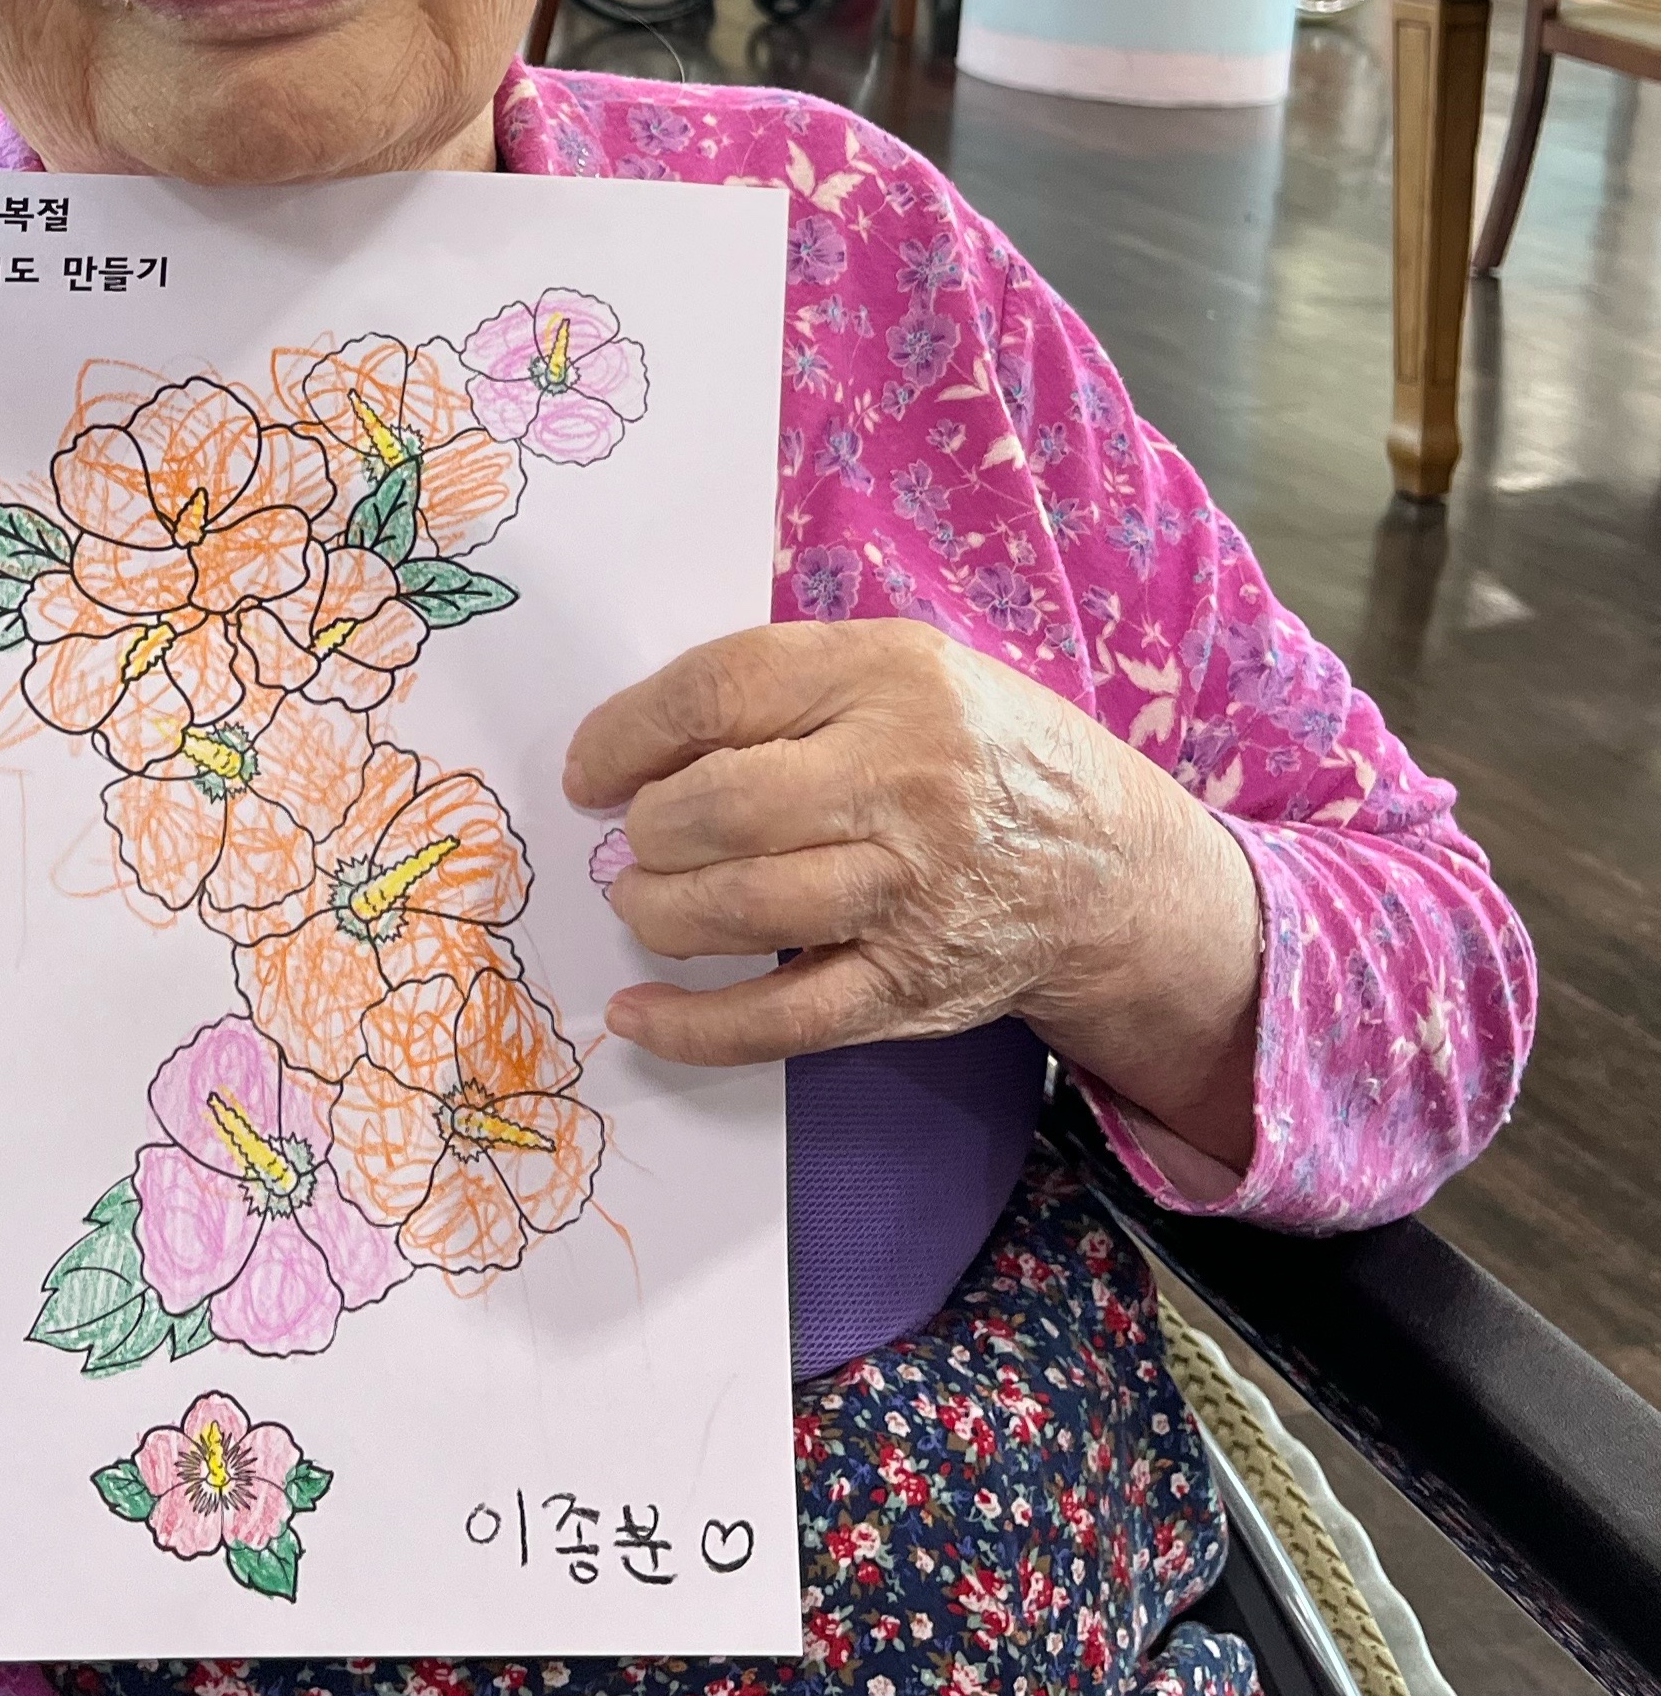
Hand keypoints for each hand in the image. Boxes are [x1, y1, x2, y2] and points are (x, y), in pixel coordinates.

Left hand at [562, 620, 1261, 1171]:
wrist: (1105, 866)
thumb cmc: (967, 752)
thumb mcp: (893, 669)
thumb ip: (774, 687)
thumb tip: (627, 749)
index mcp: (888, 679)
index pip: (720, 690)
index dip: (627, 732)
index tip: (589, 769)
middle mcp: (902, 782)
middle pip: (720, 806)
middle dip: (646, 829)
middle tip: (632, 839)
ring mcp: (907, 894)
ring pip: (738, 910)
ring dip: (657, 911)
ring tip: (643, 900)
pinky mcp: (907, 987)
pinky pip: (780, 1020)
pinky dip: (693, 1026)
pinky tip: (637, 1014)